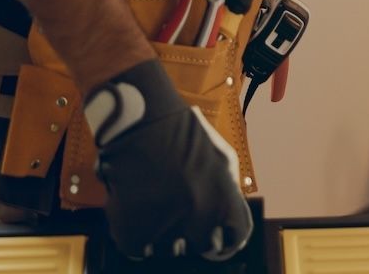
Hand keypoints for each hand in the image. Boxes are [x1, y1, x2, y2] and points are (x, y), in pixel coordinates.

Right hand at [85, 58, 252, 261]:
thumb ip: (228, 190)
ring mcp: (166, 225)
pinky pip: (138, 248)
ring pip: (168, 250)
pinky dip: (136, 236)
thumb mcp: (221, 156)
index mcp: (224, 199)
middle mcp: (199, 217)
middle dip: (192, 234)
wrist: (142, 119)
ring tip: (157, 207)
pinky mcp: (134, 230)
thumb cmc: (182, 133)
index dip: (224, 238)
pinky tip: (138, 212)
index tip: (215, 237)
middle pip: (200, 246)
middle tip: (180, 214)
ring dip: (163, 235)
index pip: (234, 239)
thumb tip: (228, 221)